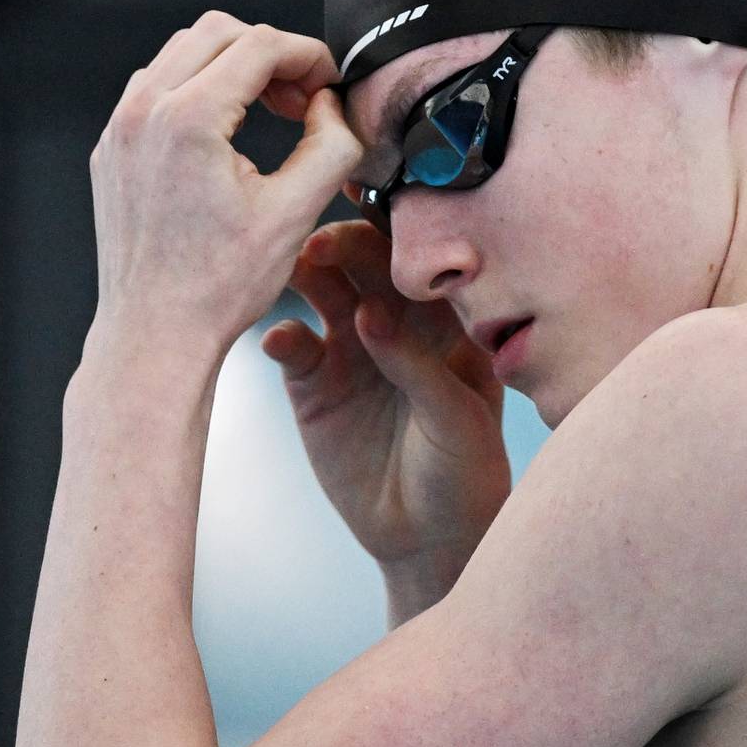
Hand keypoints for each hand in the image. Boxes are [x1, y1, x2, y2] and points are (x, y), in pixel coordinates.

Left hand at [88, 10, 364, 350]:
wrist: (156, 332)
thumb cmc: (216, 288)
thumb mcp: (295, 215)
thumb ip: (330, 148)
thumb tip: (332, 109)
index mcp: (188, 119)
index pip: (259, 46)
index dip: (308, 55)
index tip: (330, 82)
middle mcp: (144, 112)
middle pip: (216, 33)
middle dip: (270, 53)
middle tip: (304, 96)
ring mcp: (121, 129)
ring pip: (181, 55)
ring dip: (233, 69)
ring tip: (271, 115)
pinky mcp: (113, 150)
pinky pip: (156, 91)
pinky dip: (199, 93)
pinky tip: (229, 138)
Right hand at [262, 218, 512, 566]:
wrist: (429, 539)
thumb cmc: (465, 473)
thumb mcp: (458, 419)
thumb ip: (417, 365)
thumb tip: (368, 313)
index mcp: (445, 319)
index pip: (420, 260)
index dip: (398, 229)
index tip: (374, 207)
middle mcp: (396, 322)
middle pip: (365, 262)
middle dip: (345, 244)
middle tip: (323, 244)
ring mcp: (351, 348)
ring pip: (323, 290)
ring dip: (307, 275)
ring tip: (297, 274)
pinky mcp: (313, 383)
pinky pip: (292, 346)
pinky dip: (281, 336)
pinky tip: (281, 340)